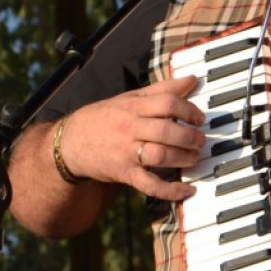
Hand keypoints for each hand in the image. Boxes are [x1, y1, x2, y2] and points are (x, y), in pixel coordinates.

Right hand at [58, 75, 203, 200]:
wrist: (70, 143)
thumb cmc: (105, 117)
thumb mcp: (130, 98)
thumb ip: (162, 89)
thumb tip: (192, 79)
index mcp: (133, 107)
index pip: (167, 103)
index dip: (189, 109)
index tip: (200, 118)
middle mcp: (130, 128)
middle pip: (167, 130)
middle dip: (190, 136)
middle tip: (201, 140)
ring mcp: (127, 152)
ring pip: (160, 155)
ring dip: (183, 157)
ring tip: (194, 157)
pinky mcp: (124, 174)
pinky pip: (150, 184)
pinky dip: (171, 190)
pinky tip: (187, 189)